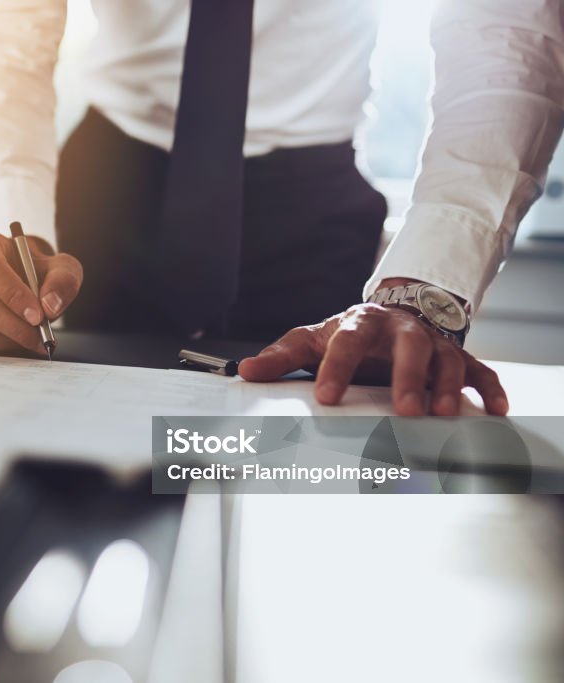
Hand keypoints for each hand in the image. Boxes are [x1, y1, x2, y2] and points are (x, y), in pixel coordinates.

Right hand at [0, 228, 82, 354]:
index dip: (14, 296)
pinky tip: (1, 347)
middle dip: (14, 327)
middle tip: (38, 338)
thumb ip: (63, 281)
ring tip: (24, 341)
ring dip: (1, 342)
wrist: (20, 286)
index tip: (38, 317)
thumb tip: (50, 306)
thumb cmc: (36, 275)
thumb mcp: (60, 269)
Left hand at [238, 304, 508, 415]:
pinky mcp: (458, 357)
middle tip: (404, 409)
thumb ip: (281, 358)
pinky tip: (495, 410)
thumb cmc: (350, 335)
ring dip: (446, 386)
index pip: (346, 343)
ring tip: (442, 414)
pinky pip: (479, 371)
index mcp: (360, 324)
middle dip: (406, 377)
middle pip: (407, 347)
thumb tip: (244, 371)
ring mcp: (433, 343)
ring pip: (446, 360)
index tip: (327, 396)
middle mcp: (401, 331)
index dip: (336, 368)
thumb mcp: (313, 340)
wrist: (395, 312)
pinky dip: (489, 389)